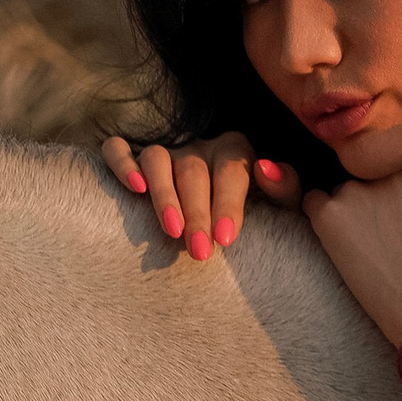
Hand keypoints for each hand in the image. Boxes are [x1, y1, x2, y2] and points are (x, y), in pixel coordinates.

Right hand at [101, 131, 301, 259]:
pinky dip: (122, 163)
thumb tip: (267, 168)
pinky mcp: (132, 159)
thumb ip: (283, 188)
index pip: (232, 170)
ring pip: (157, 159)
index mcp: (234, 152)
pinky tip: (132, 188)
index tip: (225, 238)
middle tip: (199, 252)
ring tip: (171, 231)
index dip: (228, 202)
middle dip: (197, 212)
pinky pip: (117, 149)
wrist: (221, 227)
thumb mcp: (279, 206)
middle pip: (193, 171)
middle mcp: (198, 149)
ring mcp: (165, 154)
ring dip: (164, 195)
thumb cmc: (254, 217)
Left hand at [302, 159, 401, 343]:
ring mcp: (357, 191)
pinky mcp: (331, 216)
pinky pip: (313, 203)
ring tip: (365, 244)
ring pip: (345, 190)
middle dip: (380, 199)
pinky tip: (336, 240)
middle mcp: (392, 169)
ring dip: (352, 210)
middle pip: (375, 176)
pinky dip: (321, 217)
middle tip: (387, 235)